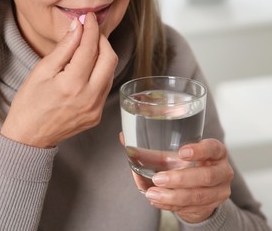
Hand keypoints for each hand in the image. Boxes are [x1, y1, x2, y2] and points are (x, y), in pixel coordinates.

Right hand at [1, 13, 117, 147]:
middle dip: (102, 41)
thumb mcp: (41, 71)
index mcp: (72, 85)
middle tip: (90, 32)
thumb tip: (77, 28)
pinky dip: (100, 73)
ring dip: (103, 57)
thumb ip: (64, 48)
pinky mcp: (96, 116)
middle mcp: (89, 98)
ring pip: (110, 73)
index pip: (90, 48)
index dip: (91, 29)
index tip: (89, 19)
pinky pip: (105, 88)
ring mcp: (95, 109)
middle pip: (109, 59)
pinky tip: (88, 69)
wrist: (29, 137)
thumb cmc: (29, 104)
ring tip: (88, 48)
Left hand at [119, 134, 233, 222]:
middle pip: (206, 176)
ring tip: (152, 193)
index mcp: (215, 152)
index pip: (213, 148)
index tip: (182, 152)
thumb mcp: (172, 155)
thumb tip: (124, 137)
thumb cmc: (184, 165)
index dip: (200, 150)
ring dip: (172, 195)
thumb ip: (150, 147)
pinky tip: (156, 200)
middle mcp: (221, 171)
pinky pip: (189, 208)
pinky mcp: (209, 207)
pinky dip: (170, 204)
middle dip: (180, 178)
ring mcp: (218, 191)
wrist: (197, 189)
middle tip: (158, 178)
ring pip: (197, 196)